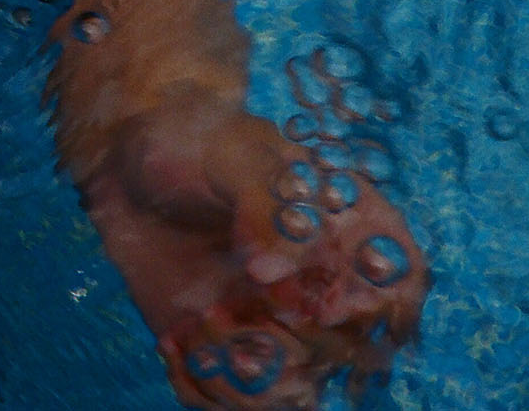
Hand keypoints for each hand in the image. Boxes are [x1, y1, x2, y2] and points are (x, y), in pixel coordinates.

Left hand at [74, 89, 426, 408]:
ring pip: (297, 388)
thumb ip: (263, 207)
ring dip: (247, 376)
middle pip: (350, 351)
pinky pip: (240, 398)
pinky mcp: (234, 346)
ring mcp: (281, 320)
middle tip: (237, 305)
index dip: (373, 306)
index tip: (318, 304)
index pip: (402, 282)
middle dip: (295, 344)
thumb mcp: (230, 155)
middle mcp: (326, 282)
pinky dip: (204, 386)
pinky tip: (172, 342)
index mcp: (348, 224)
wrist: (127, 167)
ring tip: (201, 323)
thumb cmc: (195, 144)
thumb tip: (273, 274)